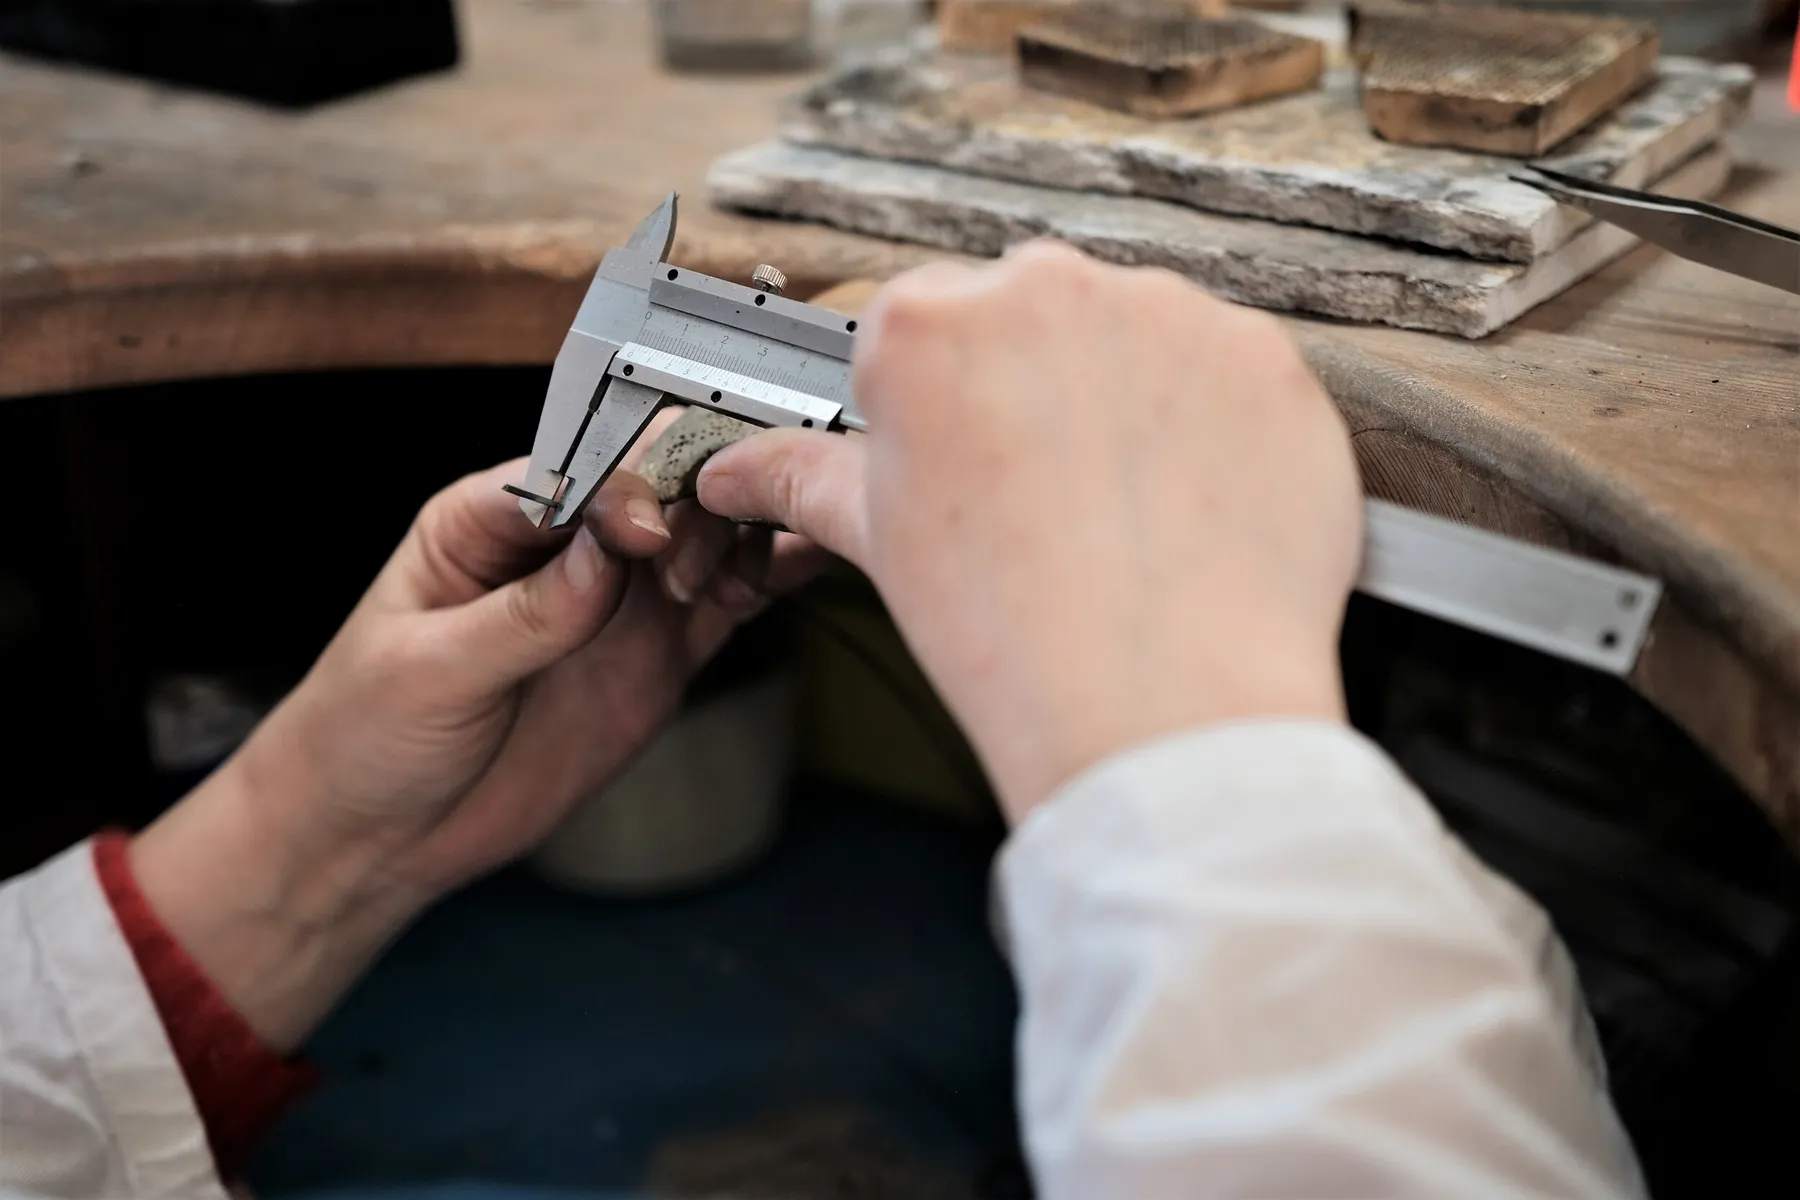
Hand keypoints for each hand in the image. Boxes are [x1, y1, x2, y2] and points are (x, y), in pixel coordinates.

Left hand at [132, 425, 824, 1050]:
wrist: (380, 836)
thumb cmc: (365, 733)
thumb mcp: (427, 671)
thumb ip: (524, 612)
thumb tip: (606, 551)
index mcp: (491, 517)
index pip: (578, 467)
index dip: (627, 482)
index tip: (651, 531)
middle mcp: (567, 545)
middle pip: (659, 484)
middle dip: (697, 500)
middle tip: (703, 563)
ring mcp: (618, 600)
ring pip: (705, 535)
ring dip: (740, 535)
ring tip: (754, 569)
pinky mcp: (656, 656)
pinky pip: (726, 605)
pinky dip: (766, 580)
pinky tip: (800, 563)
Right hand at [698, 243, 1360, 823]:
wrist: (1160, 711)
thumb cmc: (1012, 637)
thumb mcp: (885, 545)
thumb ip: (808, 479)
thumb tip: (739, 471)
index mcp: (927, 328)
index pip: (920, 328)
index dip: (943, 405)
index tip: (967, 461)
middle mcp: (1045, 290)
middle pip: (1029, 317)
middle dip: (1034, 389)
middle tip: (1045, 496)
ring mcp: (1164, 314)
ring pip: (1132, 337)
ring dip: (1126, 399)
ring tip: (1123, 510)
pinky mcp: (1260, 354)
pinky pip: (1225, 370)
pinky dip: (1214, 424)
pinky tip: (1190, 504)